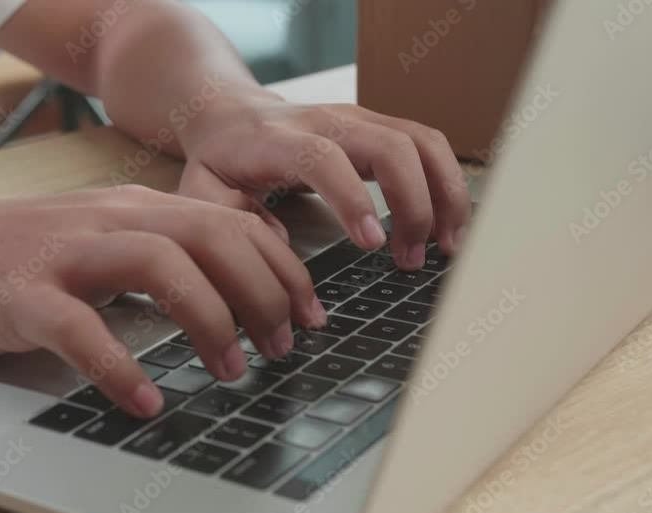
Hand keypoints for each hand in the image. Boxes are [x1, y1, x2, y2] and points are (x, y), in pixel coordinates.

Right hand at [0, 186, 326, 417]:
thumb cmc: (14, 258)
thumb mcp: (98, 242)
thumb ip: (157, 255)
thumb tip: (228, 294)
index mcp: (133, 207)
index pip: (230, 223)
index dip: (282, 267)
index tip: (309, 312)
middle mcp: (107, 219)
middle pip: (210, 237)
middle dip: (262, 293)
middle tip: (282, 346)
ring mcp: (64, 254)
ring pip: (159, 268)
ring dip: (209, 320)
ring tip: (232, 370)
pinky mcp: (20, 295)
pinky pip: (81, 330)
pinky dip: (120, 368)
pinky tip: (147, 401)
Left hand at [177, 92, 471, 269]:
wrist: (231, 113)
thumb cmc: (221, 160)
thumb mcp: (204, 191)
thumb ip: (231, 220)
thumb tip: (279, 251)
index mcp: (278, 140)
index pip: (324, 159)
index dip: (353, 199)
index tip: (374, 244)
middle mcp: (327, 121)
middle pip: (389, 146)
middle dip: (413, 204)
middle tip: (410, 260)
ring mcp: (360, 119)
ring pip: (420, 141)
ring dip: (442, 194)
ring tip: (444, 247)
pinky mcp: (380, 126)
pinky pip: (428, 144)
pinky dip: (447, 183)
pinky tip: (447, 225)